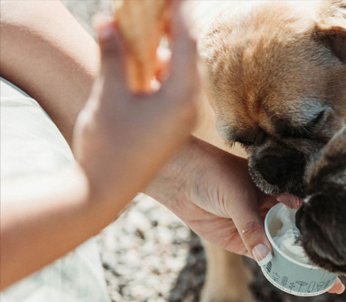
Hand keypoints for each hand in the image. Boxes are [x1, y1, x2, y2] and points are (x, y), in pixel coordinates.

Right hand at [72, 0, 198, 218]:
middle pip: (188, 56)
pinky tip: (145, 63)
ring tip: (149, 28)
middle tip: (161, 5)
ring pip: (181, 73)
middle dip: (174, 28)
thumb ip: (112, 55)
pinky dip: (161, 70)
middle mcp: (190, 108)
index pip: (187, 43)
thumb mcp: (108, 94)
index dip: (180, 13)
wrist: (106, 191)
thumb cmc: (108, 146)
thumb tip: (108, 20)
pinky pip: (174, 89)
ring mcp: (183, 119)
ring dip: (165, 49)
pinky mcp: (173, 127)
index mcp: (181, 98)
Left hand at [146, 138, 344, 293]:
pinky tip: (291, 277)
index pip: (308, 209)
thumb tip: (265, 257)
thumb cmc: (214, 174)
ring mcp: (259, 226)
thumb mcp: (238, 197)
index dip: (325, 224)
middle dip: (317, 250)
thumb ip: (252, 227)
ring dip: (299, 264)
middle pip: (300, 233)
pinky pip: (263, 258)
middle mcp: (274, 209)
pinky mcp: (242, 242)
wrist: (180, 178)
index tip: (342, 239)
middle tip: (340, 269)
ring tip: (322, 280)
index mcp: (281, 189)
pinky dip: (275, 268)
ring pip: (284, 248)